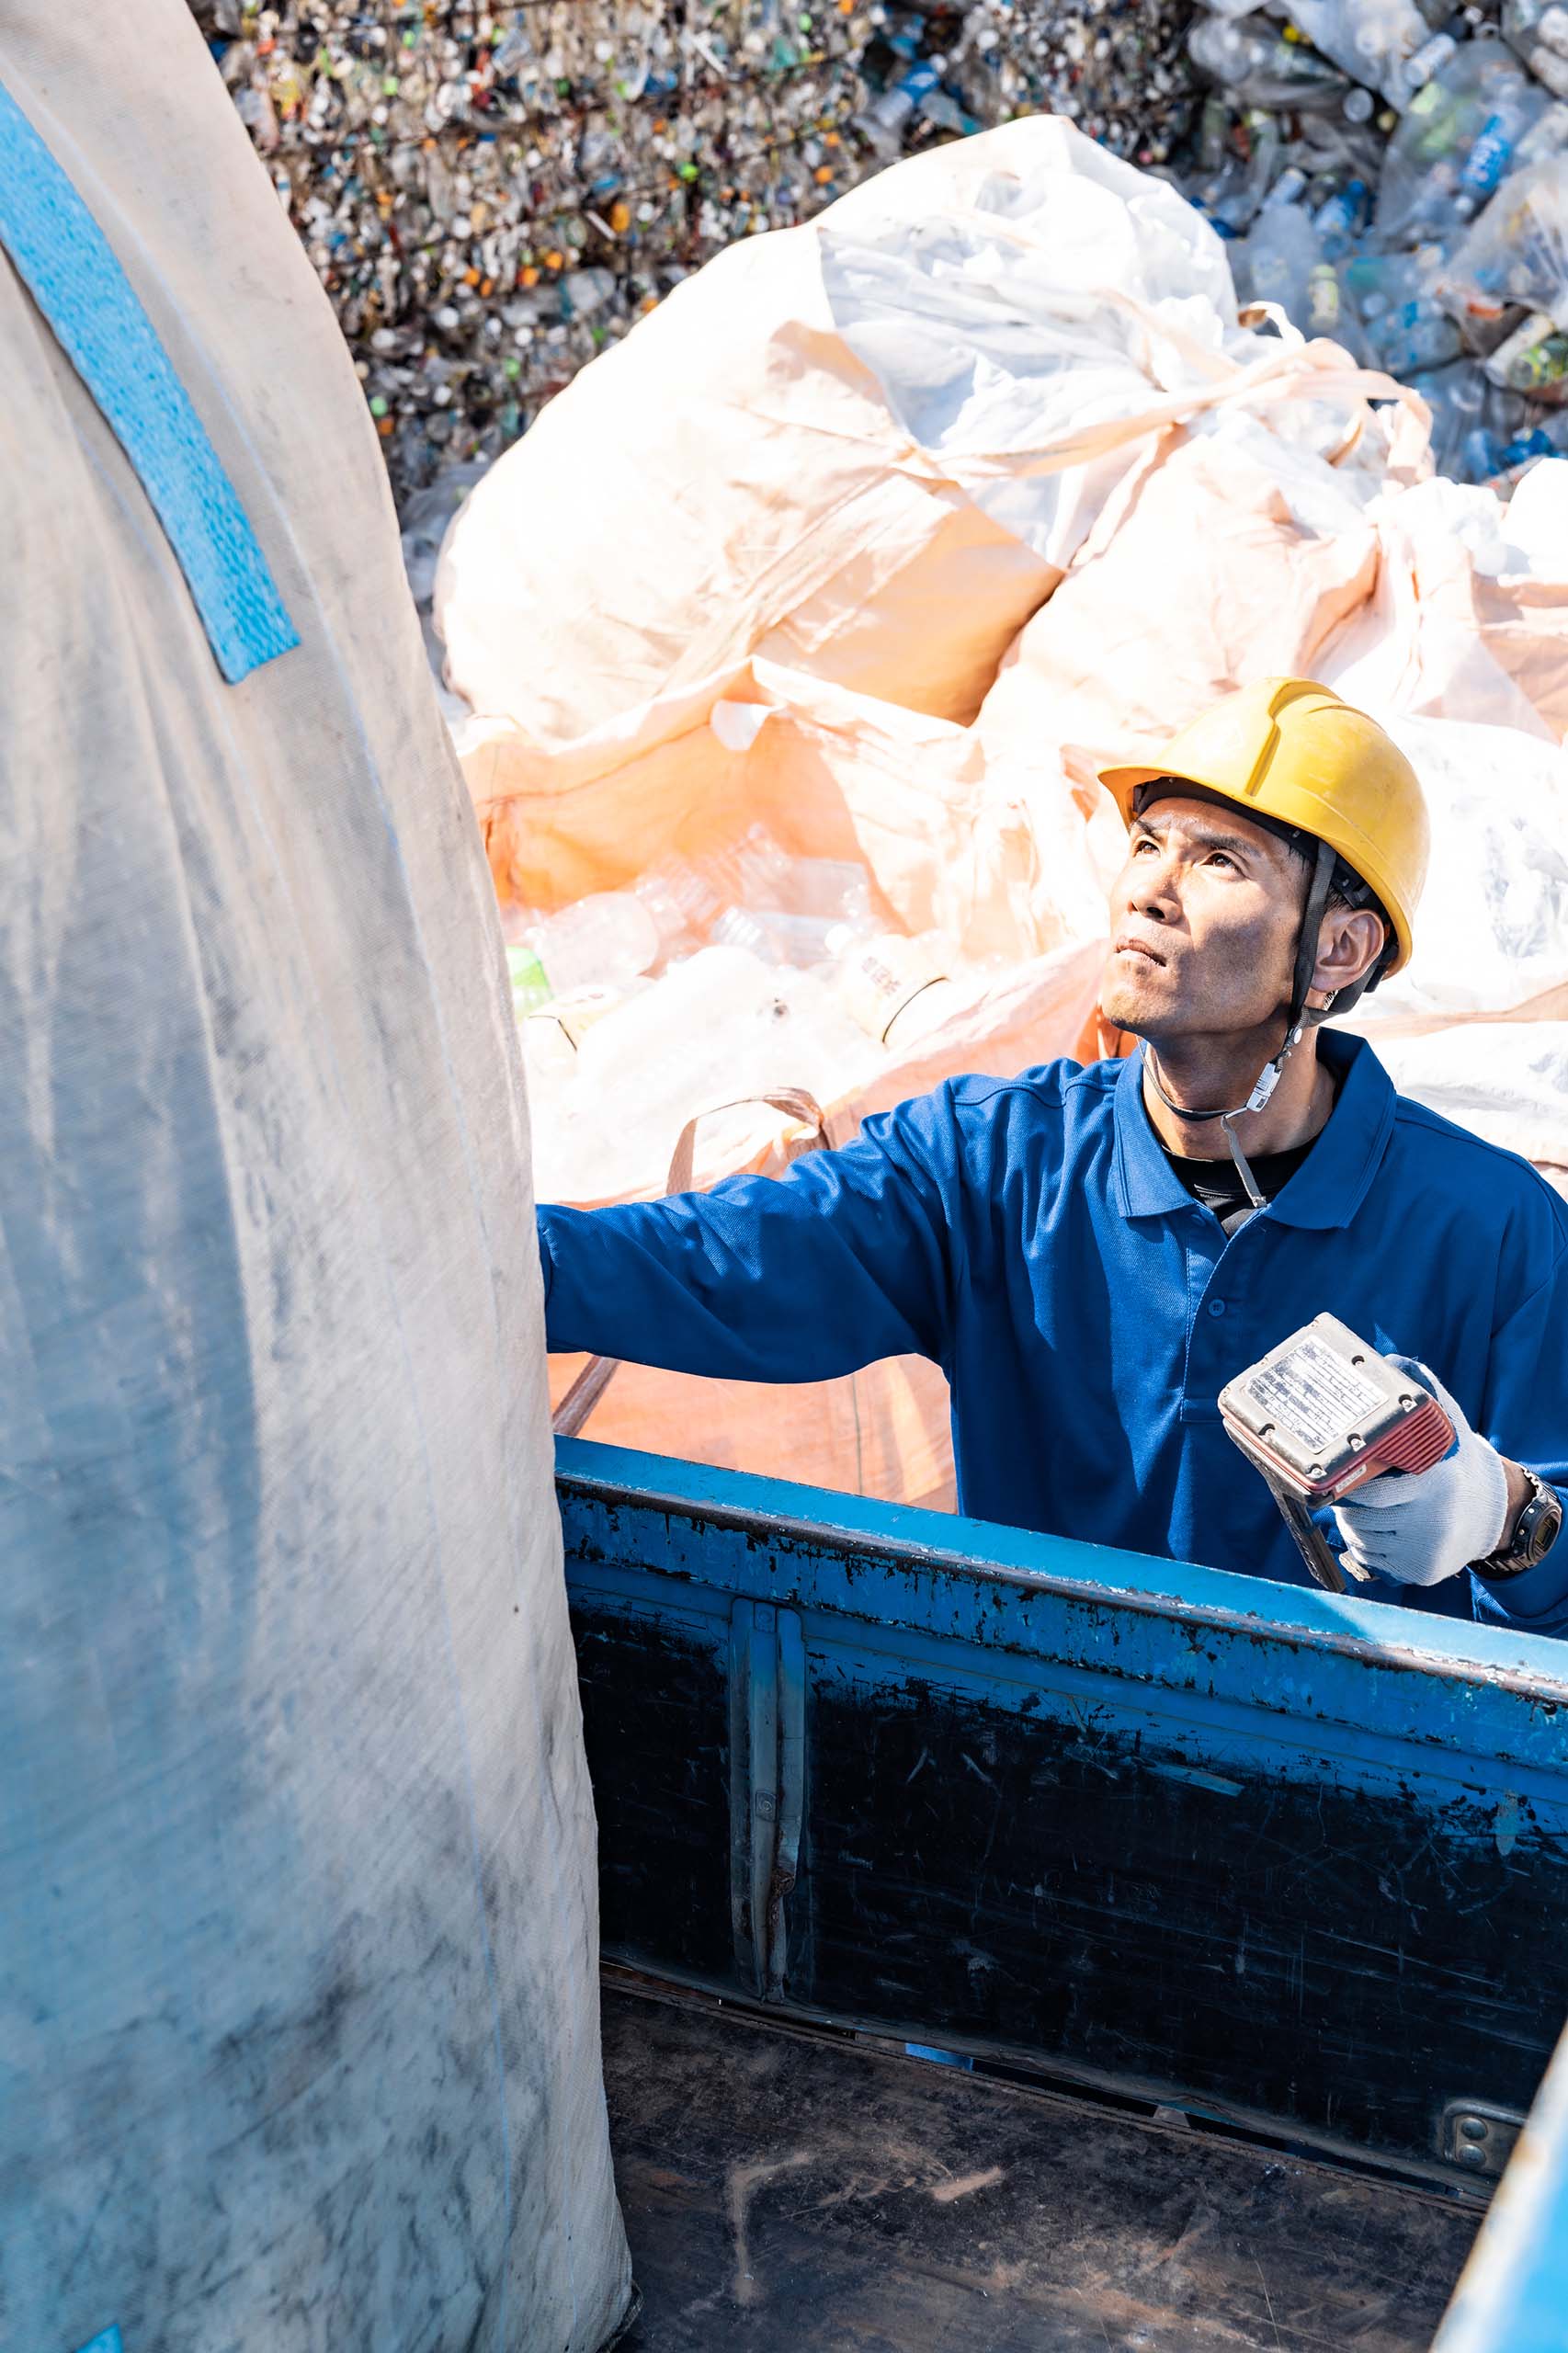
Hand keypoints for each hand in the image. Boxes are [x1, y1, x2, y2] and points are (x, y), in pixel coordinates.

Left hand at [1330, 1359, 1509, 1588]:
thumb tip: (1393, 1361)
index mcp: (1432, 1483)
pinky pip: (1372, 1559)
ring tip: (1373, 1508)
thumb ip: (1423, 1391)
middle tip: (1355, 1489)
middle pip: (1356, 1519)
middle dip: (1347, 1504)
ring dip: (1355, 1524)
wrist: (1491, 1511)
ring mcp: (1426, 1551)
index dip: (1346, 1484)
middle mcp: (1430, 1521)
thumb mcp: (1447, 1424)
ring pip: (1359, 1540)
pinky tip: (1385, 1529)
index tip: (1338, 1474)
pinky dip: (1368, 1545)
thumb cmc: (1453, 1462)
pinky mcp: (1422, 1573)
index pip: (1366, 1491)